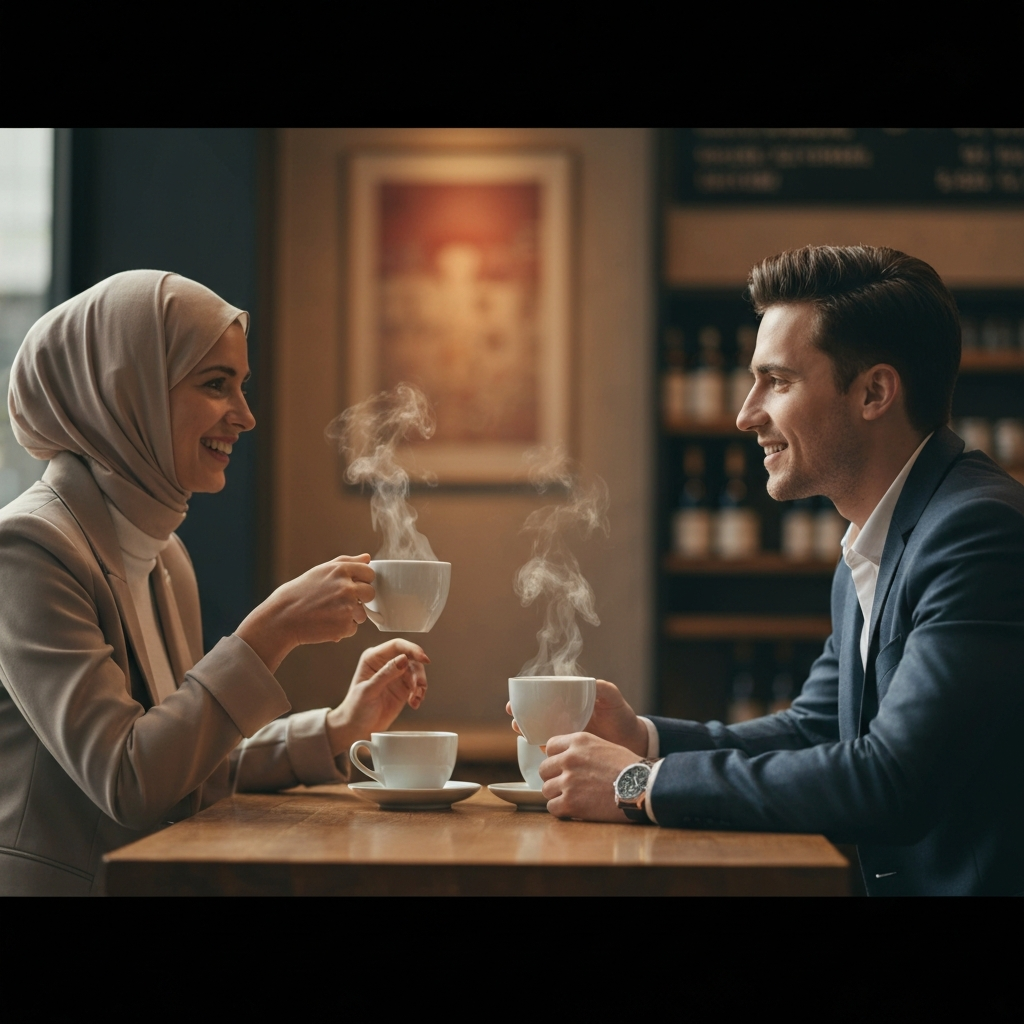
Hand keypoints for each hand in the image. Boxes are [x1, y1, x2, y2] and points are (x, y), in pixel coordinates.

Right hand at [236, 554, 374, 671]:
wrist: (282, 617)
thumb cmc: (299, 593)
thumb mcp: (320, 571)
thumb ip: (347, 562)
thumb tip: (367, 558)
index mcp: (341, 570)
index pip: (369, 573)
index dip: (362, 581)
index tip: (351, 586)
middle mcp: (346, 587)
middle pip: (370, 593)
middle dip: (360, 599)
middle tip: (339, 602)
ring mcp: (347, 607)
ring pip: (363, 613)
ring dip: (351, 616)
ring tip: (329, 614)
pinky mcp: (344, 625)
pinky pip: (353, 628)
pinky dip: (342, 629)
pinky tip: (326, 624)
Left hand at [326, 640, 429, 757]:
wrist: (356, 729)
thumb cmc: (355, 708)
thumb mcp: (369, 690)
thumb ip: (386, 673)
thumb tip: (403, 658)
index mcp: (373, 658)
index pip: (397, 646)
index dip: (412, 649)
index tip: (424, 658)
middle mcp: (386, 663)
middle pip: (410, 659)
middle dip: (418, 672)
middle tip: (418, 686)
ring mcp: (396, 676)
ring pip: (416, 672)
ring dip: (419, 685)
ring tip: (415, 698)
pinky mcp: (403, 689)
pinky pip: (417, 686)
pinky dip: (419, 694)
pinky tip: (414, 703)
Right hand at [505, 680, 648, 756]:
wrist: (632, 741)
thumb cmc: (622, 717)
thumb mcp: (613, 700)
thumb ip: (604, 689)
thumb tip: (591, 682)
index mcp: (570, 702)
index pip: (543, 697)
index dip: (527, 698)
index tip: (516, 700)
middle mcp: (563, 717)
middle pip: (536, 715)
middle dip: (521, 715)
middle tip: (514, 717)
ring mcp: (565, 734)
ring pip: (539, 732)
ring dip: (526, 731)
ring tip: (520, 729)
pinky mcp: (570, 751)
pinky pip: (552, 750)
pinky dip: (542, 749)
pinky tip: (536, 747)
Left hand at [539, 732, 639, 821]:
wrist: (643, 788)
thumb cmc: (628, 768)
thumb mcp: (603, 746)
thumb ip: (581, 750)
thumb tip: (562, 757)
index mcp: (578, 741)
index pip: (550, 747)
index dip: (555, 758)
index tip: (562, 767)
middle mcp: (569, 759)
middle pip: (544, 769)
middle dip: (554, 778)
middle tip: (568, 785)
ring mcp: (568, 781)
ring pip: (546, 789)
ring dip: (558, 795)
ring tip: (575, 798)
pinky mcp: (570, 803)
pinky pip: (552, 807)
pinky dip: (562, 811)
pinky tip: (575, 810)